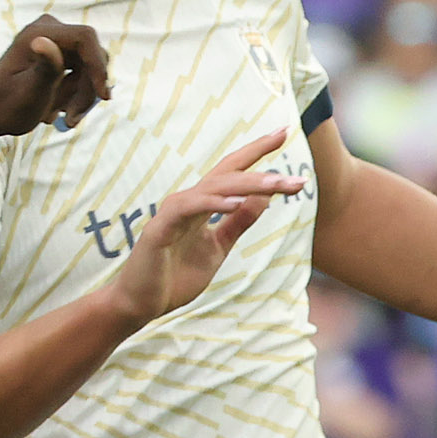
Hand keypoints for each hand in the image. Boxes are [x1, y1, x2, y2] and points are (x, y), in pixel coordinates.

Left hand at [0, 14, 110, 144]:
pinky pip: (82, 73)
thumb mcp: (27, 93)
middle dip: (87, 90)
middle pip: (90, 55)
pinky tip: (58, 111)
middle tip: (72, 120)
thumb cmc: (4, 106)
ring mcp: (55, 41)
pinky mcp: (59, 54)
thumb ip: (44, 69)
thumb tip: (42, 40)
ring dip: (81, 97)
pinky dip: (76, 95)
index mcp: (39, 32)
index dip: (99, 66)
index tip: (103, 96)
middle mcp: (49, 30)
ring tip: (64, 120)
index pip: (85, 38)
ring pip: (89, 67)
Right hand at [109, 132, 302, 328]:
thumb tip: (265, 197)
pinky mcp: (161, 228)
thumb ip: (238, 223)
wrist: (140, 304)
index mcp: (201, 204)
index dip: (257, 151)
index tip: (284, 132)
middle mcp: (188, 201)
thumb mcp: (218, 247)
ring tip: (277, 185)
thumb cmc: (174, 278)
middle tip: (296, 176)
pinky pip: (191, 208)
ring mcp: (173, 212)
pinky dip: (214, 203)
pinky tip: (237, 202)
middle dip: (263, 170)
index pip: (232, 171)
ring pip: (215, 187)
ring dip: (248, 184)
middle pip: (229, 174)